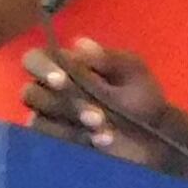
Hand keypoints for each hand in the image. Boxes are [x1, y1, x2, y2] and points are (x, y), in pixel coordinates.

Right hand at [22, 39, 182, 170]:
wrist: (156, 138)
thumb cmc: (141, 97)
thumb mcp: (132, 72)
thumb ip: (108, 58)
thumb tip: (79, 44)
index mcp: (66, 65)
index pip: (34, 59)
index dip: (42, 68)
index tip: (62, 79)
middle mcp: (50, 91)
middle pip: (31, 93)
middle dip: (64, 104)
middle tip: (97, 115)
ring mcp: (52, 119)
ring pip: (38, 120)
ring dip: (70, 124)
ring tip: (105, 128)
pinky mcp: (58, 143)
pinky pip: (50, 141)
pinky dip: (75, 139)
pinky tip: (101, 140)